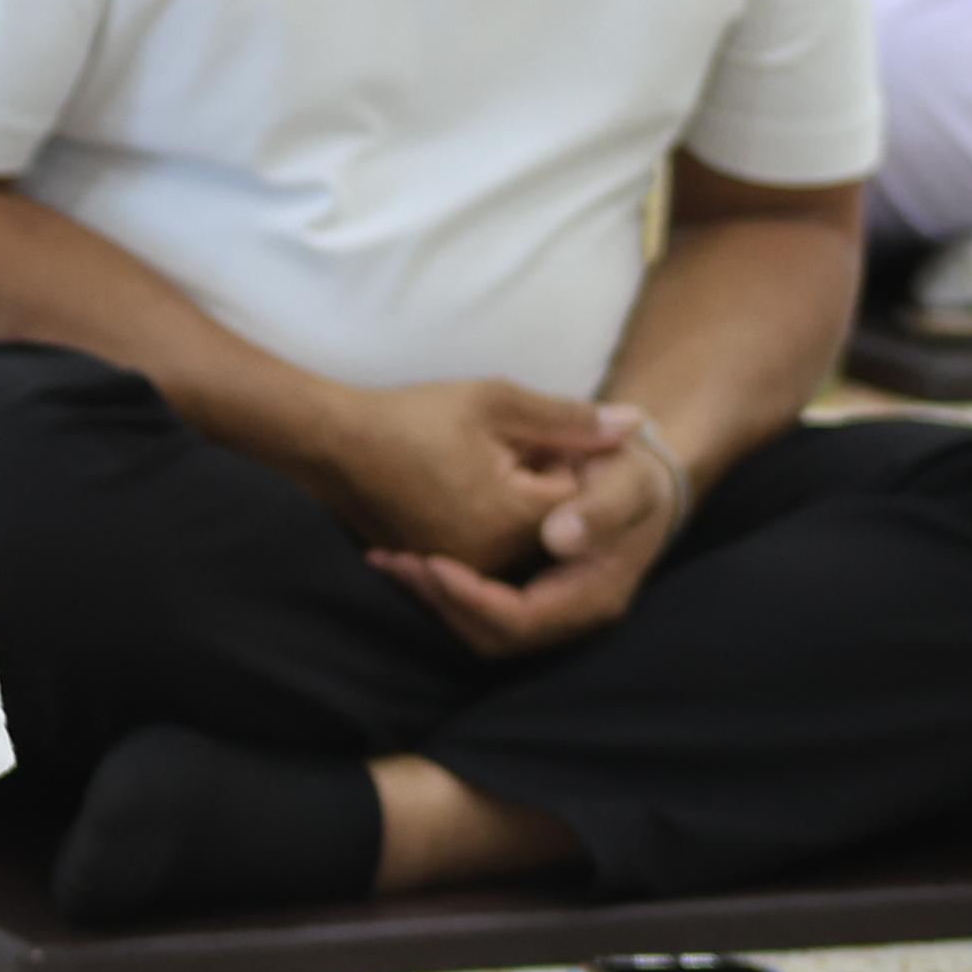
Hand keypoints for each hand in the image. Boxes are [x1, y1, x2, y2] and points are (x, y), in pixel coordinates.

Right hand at [294, 376, 622, 568]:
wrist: (333, 443)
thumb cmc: (414, 416)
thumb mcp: (498, 402)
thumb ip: (571, 420)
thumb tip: (638, 426)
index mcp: (513, 517)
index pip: (576, 494)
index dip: (553, 456)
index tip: (515, 433)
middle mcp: (493, 559)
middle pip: (551, 522)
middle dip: (536, 482)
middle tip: (489, 448)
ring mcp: (465, 569)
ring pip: (519, 537)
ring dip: (510, 502)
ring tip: (465, 464)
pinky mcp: (441, 569)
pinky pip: (487, 551)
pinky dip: (483, 519)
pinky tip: (450, 485)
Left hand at [376, 428, 673, 657]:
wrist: (635, 475)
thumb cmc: (631, 474)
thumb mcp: (628, 481)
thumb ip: (600, 510)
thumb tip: (558, 539)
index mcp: (593, 596)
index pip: (523, 621)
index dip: (474, 599)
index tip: (432, 562)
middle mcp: (567, 615)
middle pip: (492, 637)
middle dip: (440, 603)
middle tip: (395, 561)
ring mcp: (544, 608)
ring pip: (478, 628)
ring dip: (432, 598)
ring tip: (389, 558)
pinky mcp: (523, 593)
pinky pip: (476, 607)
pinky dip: (439, 587)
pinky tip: (403, 556)